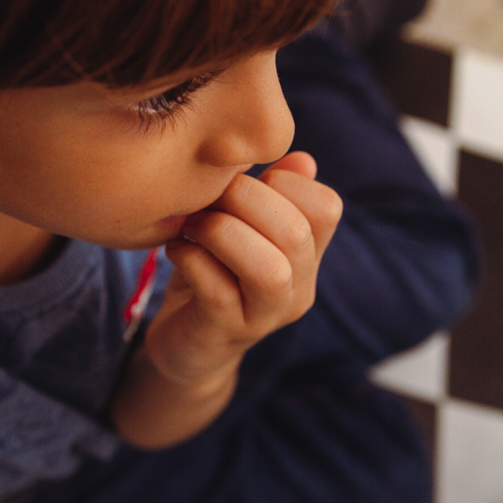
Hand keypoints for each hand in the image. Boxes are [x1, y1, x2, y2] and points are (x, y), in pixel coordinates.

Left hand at [144, 151, 341, 387]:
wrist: (185, 344)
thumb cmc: (212, 273)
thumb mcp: (240, 227)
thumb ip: (270, 193)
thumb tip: (301, 158)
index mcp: (307, 256)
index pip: (326, 207)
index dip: (284, 180)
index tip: (240, 178)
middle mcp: (296, 289)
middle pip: (297, 233)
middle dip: (245, 198)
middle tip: (208, 197)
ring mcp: (263, 317)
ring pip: (268, 270)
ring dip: (222, 233)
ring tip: (193, 226)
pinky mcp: (224, 333)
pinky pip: (218, 292)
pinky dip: (191, 260)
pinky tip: (176, 249)